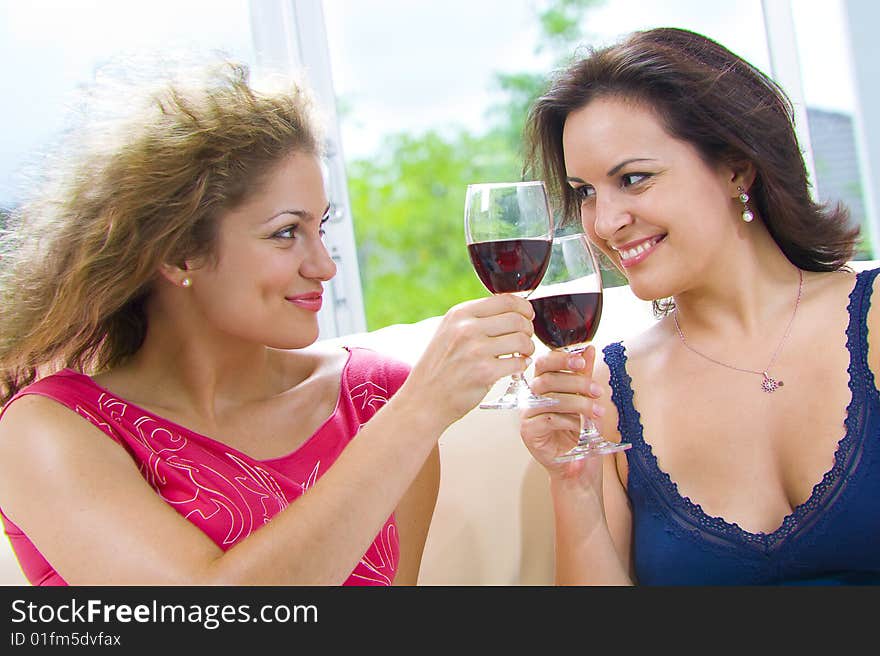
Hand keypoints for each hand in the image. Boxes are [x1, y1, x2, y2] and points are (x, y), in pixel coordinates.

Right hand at [399, 293, 536, 424]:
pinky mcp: (485, 372)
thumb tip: (510, 310)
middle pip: (517, 319)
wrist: (424, 400)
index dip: (523, 308)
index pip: (505, 300)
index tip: (527, 316)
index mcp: (459, 314)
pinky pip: (518, 362)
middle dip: (527, 329)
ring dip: (528, 348)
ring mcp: (476, 350)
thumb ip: (474, 319)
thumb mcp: (448, 332)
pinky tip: (515, 367)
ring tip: (522, 354)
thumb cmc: (439, 368)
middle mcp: (467, 328)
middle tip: (525, 339)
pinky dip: (522, 365)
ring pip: (522, 340)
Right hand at [520, 346, 604, 486]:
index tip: (582, 361)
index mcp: (543, 385)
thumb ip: (584, 375)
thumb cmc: (580, 434)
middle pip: (547, 379)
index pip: (545, 363)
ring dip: (578, 402)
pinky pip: (548, 419)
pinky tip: (581, 427)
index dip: (562, 358)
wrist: (579, 466)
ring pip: (550, 398)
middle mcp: (533, 397)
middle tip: (598, 391)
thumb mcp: (586, 399)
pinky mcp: (529, 432)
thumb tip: (589, 348)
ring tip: (597, 411)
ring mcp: (528, 414)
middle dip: (576, 382)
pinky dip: (569, 420)